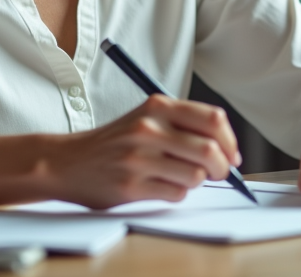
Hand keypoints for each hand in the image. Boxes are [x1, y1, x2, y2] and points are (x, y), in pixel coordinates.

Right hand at [48, 94, 240, 209]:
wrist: (68, 161)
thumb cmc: (115, 142)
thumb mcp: (146, 117)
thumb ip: (183, 125)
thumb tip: (228, 150)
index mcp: (156, 106)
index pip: (213, 119)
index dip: (230, 140)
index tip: (232, 154)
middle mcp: (148, 128)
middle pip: (210, 150)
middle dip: (223, 167)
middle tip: (220, 172)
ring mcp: (139, 158)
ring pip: (196, 176)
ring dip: (196, 181)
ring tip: (180, 177)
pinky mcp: (132, 185)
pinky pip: (176, 194)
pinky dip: (177, 193)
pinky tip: (160, 185)